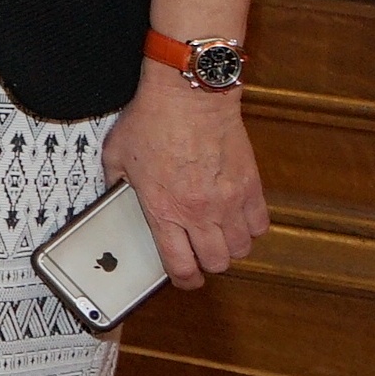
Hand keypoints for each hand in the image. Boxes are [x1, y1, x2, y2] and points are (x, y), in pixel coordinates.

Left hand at [101, 60, 269, 288]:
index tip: (183, 279)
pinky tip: (236, 218)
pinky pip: (260, 224)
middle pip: (216, 263)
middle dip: (206, 264)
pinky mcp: (251, 186)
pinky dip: (250, 228)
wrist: (189, 95)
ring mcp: (229, 201)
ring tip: (216, 235)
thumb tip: (114, 198)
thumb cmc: (152, 120)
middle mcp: (199, 212)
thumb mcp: (116, 155)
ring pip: (241, 249)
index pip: (180, 265)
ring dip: (229, 248)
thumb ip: (116, 184)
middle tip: (198, 253)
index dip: (183, 280)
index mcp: (163, 210)